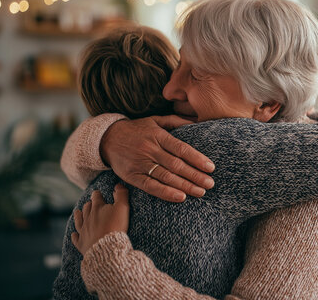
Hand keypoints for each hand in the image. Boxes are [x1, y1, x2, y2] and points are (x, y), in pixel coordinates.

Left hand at [71, 184, 129, 254]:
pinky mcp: (82, 242)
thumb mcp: (122, 208)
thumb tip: (118, 184)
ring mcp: (83, 230)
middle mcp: (88, 217)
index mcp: (97, 208)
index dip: (98, 194)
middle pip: (86, 208)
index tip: (98, 193)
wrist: (107, 247)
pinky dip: (75, 235)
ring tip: (78, 212)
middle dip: (89, 204)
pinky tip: (74, 234)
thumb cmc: (116, 226)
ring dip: (78, 216)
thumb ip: (121, 195)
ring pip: (79, 221)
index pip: (96, 197)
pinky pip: (76, 238)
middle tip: (91, 203)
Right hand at [100, 115, 214, 201]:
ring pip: (166, 177)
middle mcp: (150, 150)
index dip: (197, 158)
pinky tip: (180, 197)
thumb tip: (197, 122)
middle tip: (210, 183)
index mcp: (158, 136)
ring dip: (185, 186)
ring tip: (200, 192)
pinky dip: (166, 193)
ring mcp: (140, 164)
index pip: (181, 149)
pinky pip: (151, 186)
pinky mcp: (132, 176)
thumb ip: (176, 121)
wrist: (106, 138)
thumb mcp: (155, 120)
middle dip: (195, 175)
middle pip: (176, 165)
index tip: (211, 167)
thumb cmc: (137, 130)